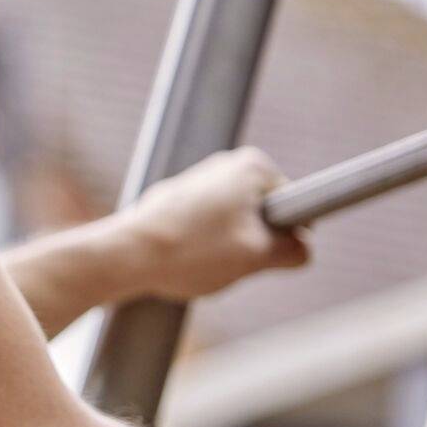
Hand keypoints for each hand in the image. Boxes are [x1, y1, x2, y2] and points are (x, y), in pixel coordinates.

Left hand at [123, 147, 309, 303]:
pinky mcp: (173, 203)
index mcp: (252, 165)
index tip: (262, 253)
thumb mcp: (257, 256)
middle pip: (262, 219)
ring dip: (225, 251)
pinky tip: (182, 261)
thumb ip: (293, 251)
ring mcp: (196, 182)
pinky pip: (203, 234)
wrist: (123, 257)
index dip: (286, 237)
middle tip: (228, 259)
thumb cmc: (191, 251)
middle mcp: (224, 164)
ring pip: (233, 230)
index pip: (295, 207)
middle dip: (252, 245)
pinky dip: (199, 251)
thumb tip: (303, 248)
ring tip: (200, 261)